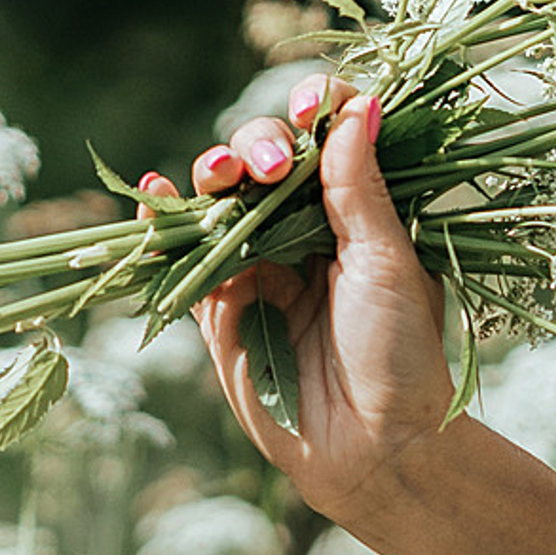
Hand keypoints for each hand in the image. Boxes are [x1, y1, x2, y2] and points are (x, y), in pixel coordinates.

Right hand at [190, 75, 456, 529]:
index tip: (310, 106)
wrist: (376, 448)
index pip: (325, 140)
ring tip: (222, 174)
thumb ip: (359, 189)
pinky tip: (155, 191)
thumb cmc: (400, 352)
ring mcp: (258, 268)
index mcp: (356, 212)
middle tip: (272, 170)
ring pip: (220, 198)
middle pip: (264, 158)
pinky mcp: (218, 310)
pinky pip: (183, 258)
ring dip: (213, 172)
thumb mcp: (389, 261)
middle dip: (260, 146)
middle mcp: (304, 232)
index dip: (312, 112)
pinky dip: (162, 222)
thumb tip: (354, 106)